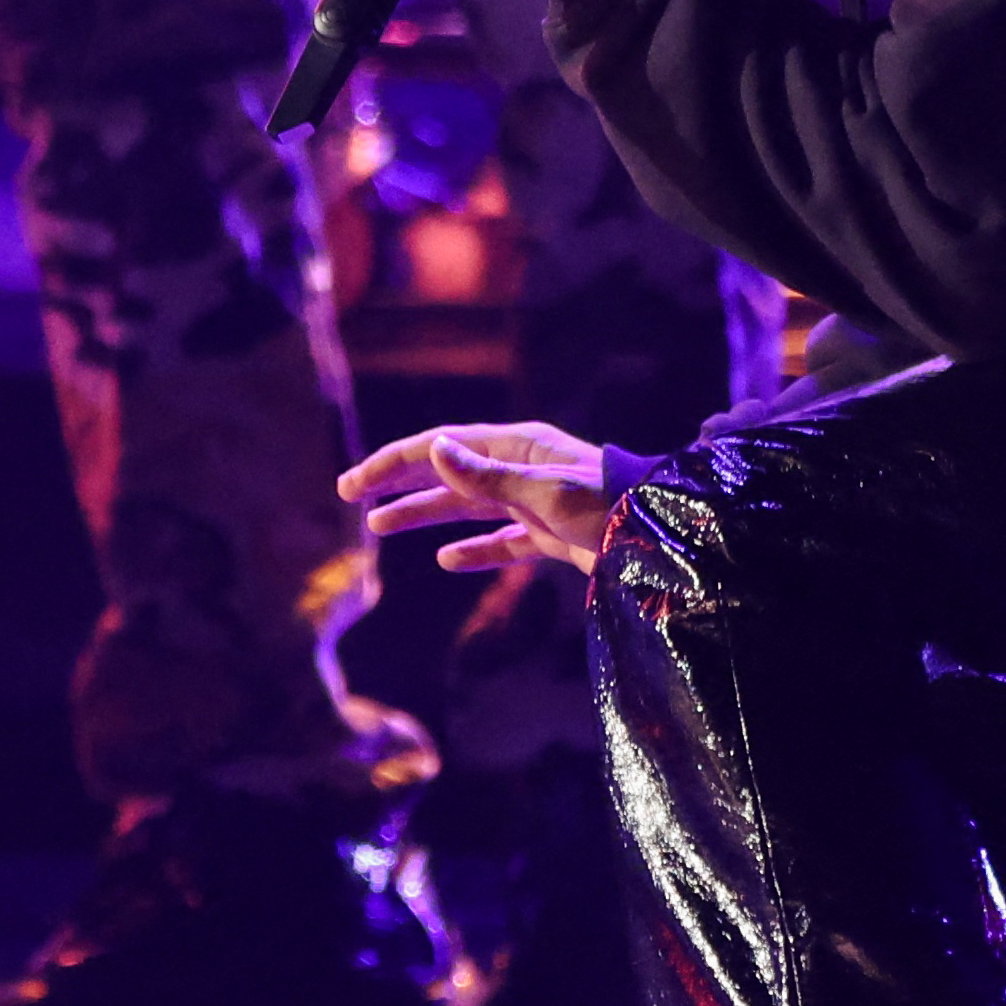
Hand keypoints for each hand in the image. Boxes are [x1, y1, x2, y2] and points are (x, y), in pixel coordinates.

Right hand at [339, 421, 616, 575]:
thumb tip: (434, 448)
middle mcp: (519, 468)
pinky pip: (501, 541)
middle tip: (350, 496)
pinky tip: (447, 559)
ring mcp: (533, 501)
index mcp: (514, 446)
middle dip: (398, 483)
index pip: (439, 447)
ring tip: (379, 528)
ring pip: (466, 506)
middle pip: (445, 472)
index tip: (353, 484)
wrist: (655, 538)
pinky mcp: (548, 535)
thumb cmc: (605, 506)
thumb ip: (486, 476)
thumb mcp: (542, 490)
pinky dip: (474, 549)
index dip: (392, 463)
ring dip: (424, 514)